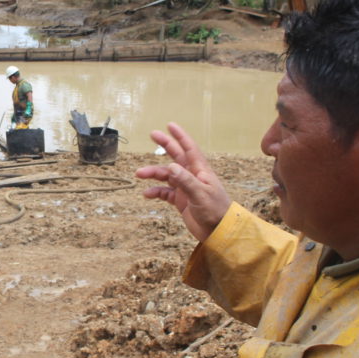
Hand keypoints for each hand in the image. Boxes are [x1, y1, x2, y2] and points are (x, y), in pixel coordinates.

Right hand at [134, 122, 230, 241]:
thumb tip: (170, 166)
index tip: (170, 125)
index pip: (189, 149)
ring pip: (166, 175)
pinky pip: (164, 192)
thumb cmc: (216, 211)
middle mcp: (192, 176)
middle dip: (165, 145)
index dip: (180, 136)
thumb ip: (185, 180)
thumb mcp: (200, 194)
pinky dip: (155, 192)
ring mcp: (185, 188)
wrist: (219, 232)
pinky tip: (147, 194)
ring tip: (139, 174)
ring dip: (153, 173)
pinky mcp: (180, 200)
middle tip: (152, 134)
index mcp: (200, 171)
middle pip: (176, 156)